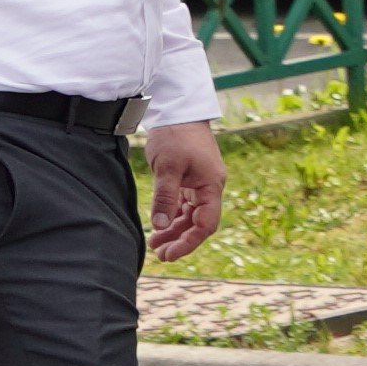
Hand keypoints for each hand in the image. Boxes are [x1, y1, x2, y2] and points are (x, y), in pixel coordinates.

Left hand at [147, 121, 226, 259]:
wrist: (178, 110)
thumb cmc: (176, 135)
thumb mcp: (168, 167)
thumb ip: (165, 197)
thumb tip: (161, 225)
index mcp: (211, 186)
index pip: (205, 224)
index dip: (189, 242)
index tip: (170, 254)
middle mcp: (209, 187)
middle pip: (199, 223)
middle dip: (180, 240)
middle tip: (160, 255)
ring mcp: (200, 184)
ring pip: (190, 215)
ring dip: (174, 230)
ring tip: (155, 244)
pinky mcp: (190, 179)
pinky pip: (184, 205)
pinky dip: (172, 216)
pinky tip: (159, 225)